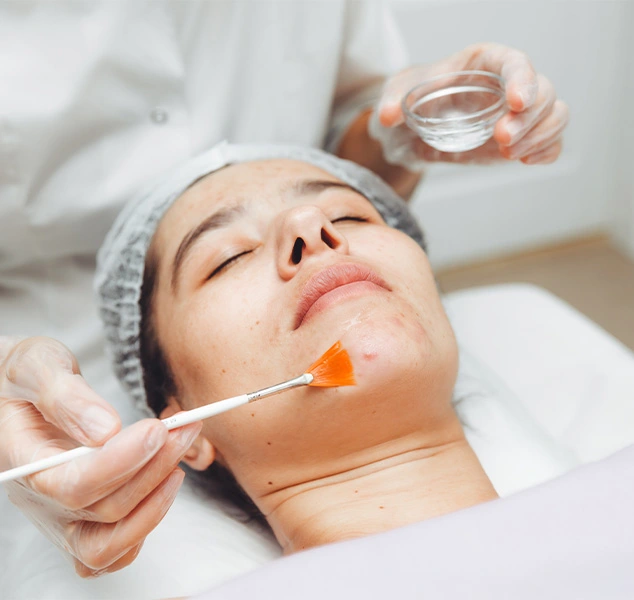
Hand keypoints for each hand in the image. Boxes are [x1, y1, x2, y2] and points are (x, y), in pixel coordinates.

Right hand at [0, 336, 200, 576]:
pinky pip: (111, 554)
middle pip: (101, 510)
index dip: (120, 462)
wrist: (17, 393)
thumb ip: (66, 397)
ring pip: (107, 545)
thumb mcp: (36, 366)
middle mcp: (39, 501)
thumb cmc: (24, 376)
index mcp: (22, 462)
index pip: (71, 484)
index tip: (156, 429)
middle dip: (153, 468)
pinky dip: (143, 526)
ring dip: (156, 502)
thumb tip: (105, 430)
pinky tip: (165, 484)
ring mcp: (59, 518)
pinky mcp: (80, 523)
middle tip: (185, 428)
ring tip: (182, 454)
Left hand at [369, 43, 568, 168]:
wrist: (416, 127)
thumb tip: (386, 116)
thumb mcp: (399, 93)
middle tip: (502, 140)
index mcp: (484, 63)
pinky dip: (547, 150)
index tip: (515, 102)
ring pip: (554, 114)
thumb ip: (393, 101)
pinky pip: (549, 141)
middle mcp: (508, 84)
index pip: (514, 62)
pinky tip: (527, 161)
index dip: (522, 79)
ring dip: (540, 135)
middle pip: (542, 91)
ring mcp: (518, 113)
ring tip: (510, 154)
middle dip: (529, 117)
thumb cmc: (415, 99)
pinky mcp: (521, 138)